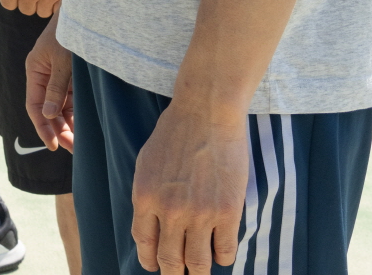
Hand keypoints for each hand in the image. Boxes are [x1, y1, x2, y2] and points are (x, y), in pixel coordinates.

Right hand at [23, 18, 74, 151]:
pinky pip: (73, 100)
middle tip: (71, 148)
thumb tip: (49, 115)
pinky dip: (77, 114)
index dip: (42, 126)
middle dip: (58, 130)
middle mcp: (45, 77)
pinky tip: (85, 127)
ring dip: (69, 125)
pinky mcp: (73, 78)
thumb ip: (56, 88)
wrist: (85, 14)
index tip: (52, 144)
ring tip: (80, 143)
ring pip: (62, 108)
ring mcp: (60, 78)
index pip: (34, 106)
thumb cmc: (70, 33)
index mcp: (35, 71)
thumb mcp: (63, 62)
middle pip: (48, 110)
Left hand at [131, 104, 249, 273]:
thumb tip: (151, 228)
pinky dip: (223, 258)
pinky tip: (221, 251)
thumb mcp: (146, 164)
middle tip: (180, 274)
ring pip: (198, 263)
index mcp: (144, 198)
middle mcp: (169, 210)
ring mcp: (199, 213)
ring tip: (201, 269)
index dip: (151, 261)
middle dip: (175, 273)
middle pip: (170, 261)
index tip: (156, 265)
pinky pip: (225, 252)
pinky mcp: (228, 212)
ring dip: (199, 271)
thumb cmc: (175, 134)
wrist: (206, 112)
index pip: (145, 245)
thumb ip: (147, 197)